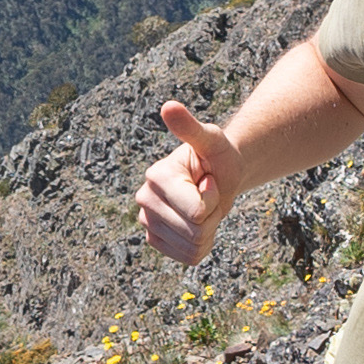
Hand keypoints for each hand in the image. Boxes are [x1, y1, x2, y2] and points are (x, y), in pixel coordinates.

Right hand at [135, 101, 238, 262]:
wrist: (218, 174)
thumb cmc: (217, 155)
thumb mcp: (211, 139)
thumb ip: (191, 127)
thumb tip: (168, 106)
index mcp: (156, 177)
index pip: (196, 212)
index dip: (213, 198)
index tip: (209, 179)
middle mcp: (144, 200)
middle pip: (195, 231)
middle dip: (212, 214)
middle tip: (208, 193)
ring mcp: (147, 222)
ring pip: (193, 246)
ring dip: (209, 230)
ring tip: (204, 207)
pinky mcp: (155, 240)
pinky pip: (189, 257)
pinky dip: (202, 244)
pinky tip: (198, 224)